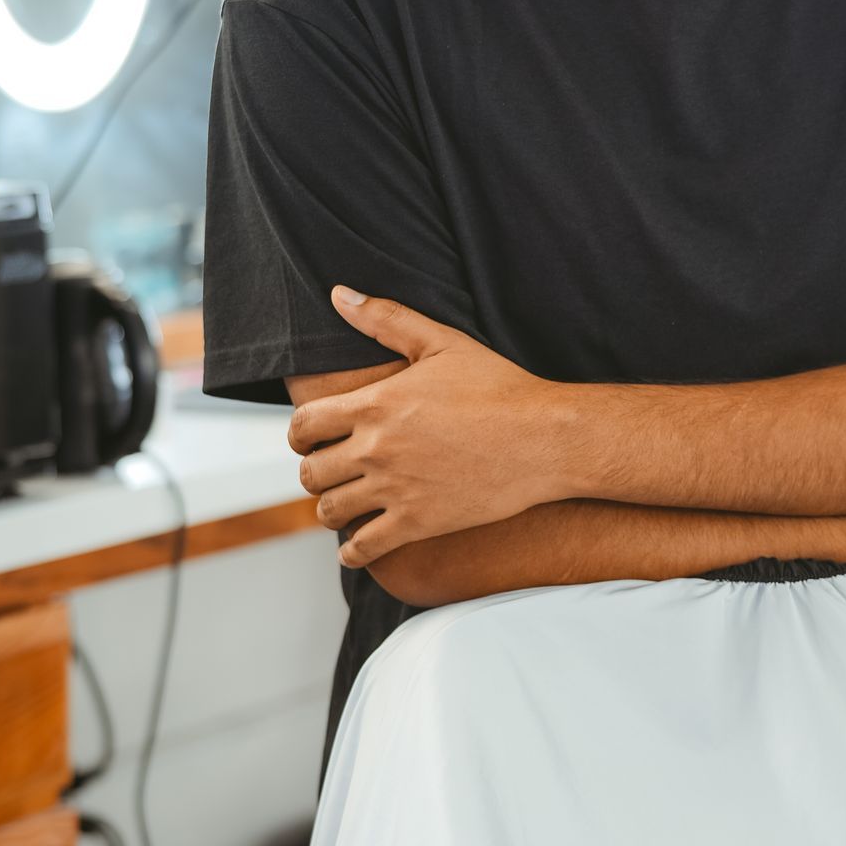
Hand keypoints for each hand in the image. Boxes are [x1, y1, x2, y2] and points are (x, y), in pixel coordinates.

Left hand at [289, 289, 569, 563]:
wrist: (546, 438)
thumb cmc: (500, 386)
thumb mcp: (442, 343)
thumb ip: (385, 319)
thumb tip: (338, 293)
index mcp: (374, 405)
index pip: (302, 426)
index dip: (300, 434)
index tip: (312, 438)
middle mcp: (375, 449)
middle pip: (310, 472)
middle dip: (315, 471)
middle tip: (330, 471)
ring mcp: (395, 489)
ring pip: (330, 510)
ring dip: (330, 508)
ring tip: (344, 504)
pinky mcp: (418, 523)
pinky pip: (363, 548)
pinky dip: (352, 551)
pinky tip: (357, 546)